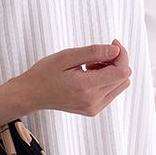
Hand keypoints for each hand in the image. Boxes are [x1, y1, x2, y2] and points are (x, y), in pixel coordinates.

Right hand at [12, 38, 131, 115]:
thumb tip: (115, 50)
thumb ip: (94, 52)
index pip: (122, 71)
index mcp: (87, 87)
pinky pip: (110, 92)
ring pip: (119, 85)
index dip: (121, 54)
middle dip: (116, 61)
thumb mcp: (67, 56)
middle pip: (123, 78)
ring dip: (111, 71)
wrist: (32, 94)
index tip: (112, 44)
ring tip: (90, 66)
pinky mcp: (92, 110)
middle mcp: (93, 101)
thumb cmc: (44, 74)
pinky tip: (89, 75)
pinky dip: (106, 81)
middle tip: (96, 55)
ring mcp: (93, 108)